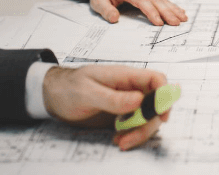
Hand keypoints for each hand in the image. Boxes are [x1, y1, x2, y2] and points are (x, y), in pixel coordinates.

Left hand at [43, 65, 169, 149]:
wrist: (54, 96)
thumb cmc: (69, 88)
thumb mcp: (88, 92)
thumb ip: (113, 98)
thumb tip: (140, 100)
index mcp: (125, 76)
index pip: (156, 79)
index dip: (165, 94)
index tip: (162, 114)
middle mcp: (130, 89)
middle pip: (155, 104)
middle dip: (150, 122)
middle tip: (133, 137)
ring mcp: (127, 103)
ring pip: (148, 118)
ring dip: (140, 132)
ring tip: (121, 142)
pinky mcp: (121, 116)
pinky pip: (136, 126)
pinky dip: (132, 136)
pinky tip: (118, 140)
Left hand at [83, 0, 187, 25]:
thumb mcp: (97, 1)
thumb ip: (106, 10)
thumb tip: (114, 19)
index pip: (141, 1)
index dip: (151, 11)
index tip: (159, 22)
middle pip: (154, 0)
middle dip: (167, 12)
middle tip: (176, 23)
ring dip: (172, 9)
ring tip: (182, 18)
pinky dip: (171, 5)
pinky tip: (179, 11)